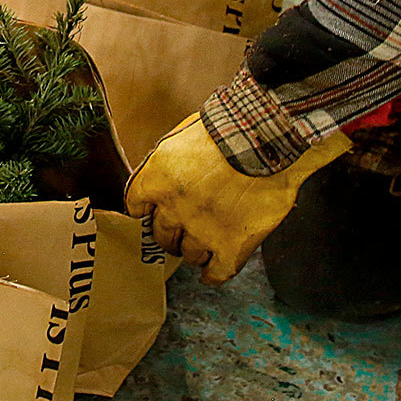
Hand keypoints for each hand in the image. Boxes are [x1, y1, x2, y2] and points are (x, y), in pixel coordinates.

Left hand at [124, 114, 348, 283]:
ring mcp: (202, 229)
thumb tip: (170, 176)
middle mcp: (173, 208)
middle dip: (170, 233)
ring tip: (204, 243)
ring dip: (194, 250)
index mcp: (157, 178)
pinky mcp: (231, 244)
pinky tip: (213, 271)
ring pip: (189, 254)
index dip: (147, 210)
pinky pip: (217, 271)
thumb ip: (170, 163)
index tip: (152, 213)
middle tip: (181, 231)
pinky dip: (213, 274)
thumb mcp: (182, 136)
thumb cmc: (229, 126)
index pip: (136, 205)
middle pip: (162, 234)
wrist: (263, 136)